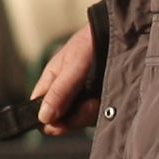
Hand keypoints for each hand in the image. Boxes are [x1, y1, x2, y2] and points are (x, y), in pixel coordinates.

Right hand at [31, 20, 99, 135]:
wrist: (119, 34)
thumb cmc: (92, 42)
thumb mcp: (74, 66)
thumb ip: (60, 91)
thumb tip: (43, 118)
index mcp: (51, 81)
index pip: (39, 107)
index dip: (46, 119)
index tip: (57, 124)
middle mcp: (65, 92)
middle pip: (60, 119)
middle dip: (75, 116)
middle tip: (90, 105)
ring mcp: (82, 98)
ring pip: (80, 119)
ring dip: (90, 113)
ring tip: (99, 99)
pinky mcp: (99, 102)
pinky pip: (96, 116)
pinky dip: (103, 111)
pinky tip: (107, 99)